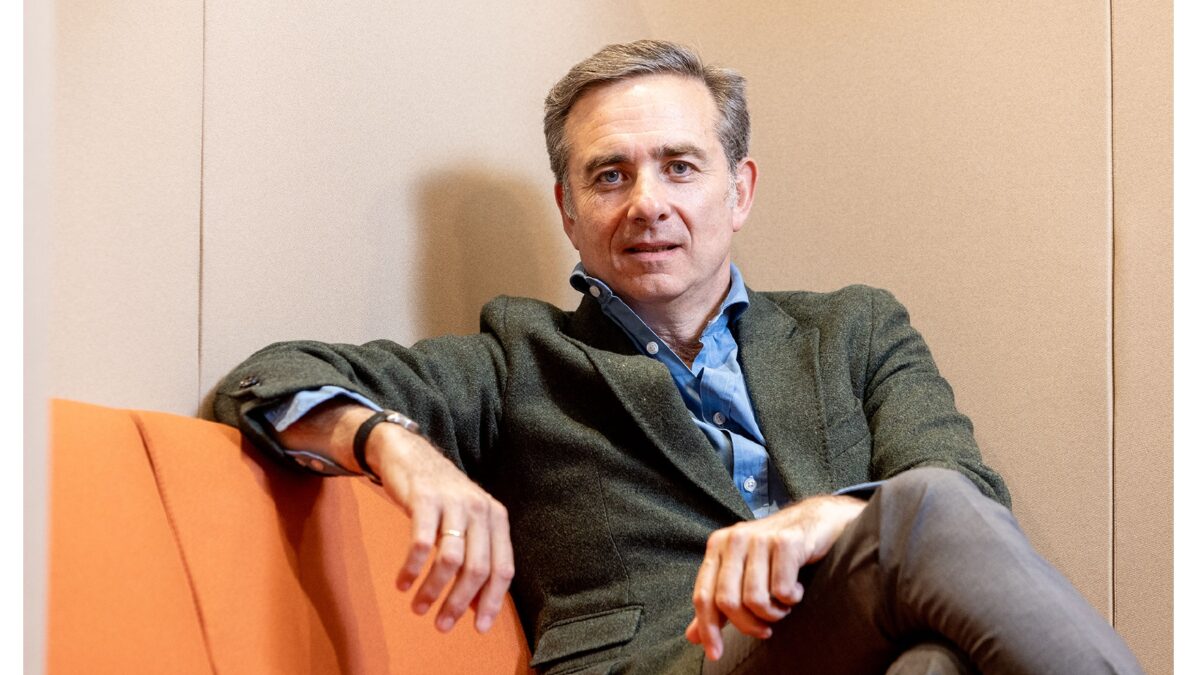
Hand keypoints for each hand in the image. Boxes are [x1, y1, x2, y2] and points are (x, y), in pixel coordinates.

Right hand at [371, 424, 514, 633]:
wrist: (411, 455)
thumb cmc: (442, 498)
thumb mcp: (468, 523)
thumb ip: (476, 558)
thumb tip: (478, 607)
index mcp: (496, 519)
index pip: (503, 569)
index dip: (492, 602)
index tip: (479, 628)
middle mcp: (481, 510)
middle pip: (478, 569)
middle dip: (459, 603)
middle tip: (442, 625)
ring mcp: (454, 503)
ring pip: (450, 560)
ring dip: (433, 590)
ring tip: (418, 608)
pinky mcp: (425, 500)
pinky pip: (421, 544)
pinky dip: (412, 569)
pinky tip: (403, 583)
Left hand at [685, 495, 865, 659]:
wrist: (817, 522)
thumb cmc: (777, 552)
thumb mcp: (744, 574)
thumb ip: (718, 604)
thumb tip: (694, 636)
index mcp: (718, 546)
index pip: (703, 595)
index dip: (708, 629)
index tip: (716, 654)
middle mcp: (734, 539)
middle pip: (728, 602)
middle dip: (748, 625)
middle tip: (765, 629)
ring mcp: (759, 538)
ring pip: (755, 599)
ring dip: (773, 613)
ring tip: (783, 605)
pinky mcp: (786, 541)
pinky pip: (782, 589)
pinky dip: (791, 598)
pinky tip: (796, 589)